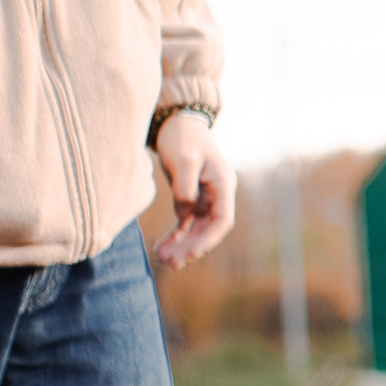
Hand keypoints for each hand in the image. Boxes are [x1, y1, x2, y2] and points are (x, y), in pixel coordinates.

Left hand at [152, 110, 235, 266]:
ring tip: (163, 258)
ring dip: (183, 245)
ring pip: (197, 229)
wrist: (177, 123)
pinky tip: (162, 247)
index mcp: (223, 184)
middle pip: (209, 229)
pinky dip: (176, 236)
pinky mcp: (191, 197)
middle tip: (172, 263)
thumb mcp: (184, 160)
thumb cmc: (183, 138)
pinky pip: (186, 223)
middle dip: (192, 248)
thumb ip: (185, 189)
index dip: (209, 240)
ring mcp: (205, 197)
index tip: (192, 254)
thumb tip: (186, 214)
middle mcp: (218, 194)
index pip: (222, 220)